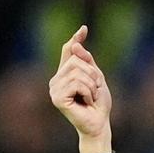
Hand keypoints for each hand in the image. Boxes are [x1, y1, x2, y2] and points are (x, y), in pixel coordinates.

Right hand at [48, 25, 113, 152]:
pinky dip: (88, 92)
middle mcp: (56, 80)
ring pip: (78, 72)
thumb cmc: (98, 104)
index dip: (76, 40)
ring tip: (91, 97)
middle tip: (95, 90)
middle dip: (92, 74)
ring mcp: (55, 89)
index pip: (68, 51)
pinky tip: (87, 102)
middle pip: (76, 60)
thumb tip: (74, 43)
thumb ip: (87, 62)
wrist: (99, 124)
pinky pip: (77, 83)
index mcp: (64, 74)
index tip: (84, 29)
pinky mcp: (57, 98)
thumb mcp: (96, 78)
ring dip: (92, 85)